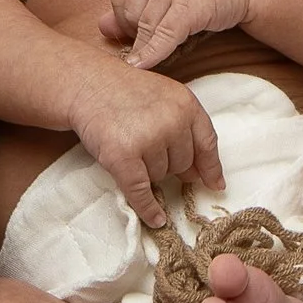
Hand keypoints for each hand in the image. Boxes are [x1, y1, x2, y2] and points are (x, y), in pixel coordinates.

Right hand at [72, 61, 222, 226]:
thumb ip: (186, 128)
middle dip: (167, 163)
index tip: (215, 184)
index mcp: (186, 104)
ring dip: (148, 172)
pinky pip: (141, 192)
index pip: (207, 143)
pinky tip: (156, 219)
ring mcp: (148, 139)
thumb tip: (201, 175)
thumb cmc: (127, 91)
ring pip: (161, 176)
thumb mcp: (165, 98)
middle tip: (146, 147)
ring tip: (131, 148)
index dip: (210, 168)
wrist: (88, 84)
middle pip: (182, 164)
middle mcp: (172, 121)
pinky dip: (149, 209)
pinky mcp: (123, 157)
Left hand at [105, 0, 257, 70]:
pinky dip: (152, 55)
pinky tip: (145, 65)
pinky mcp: (190, 5)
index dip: (125, 21)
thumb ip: (134, 4)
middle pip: (129, 13)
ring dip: (150, 45)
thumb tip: (101, 28)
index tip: (138, 31)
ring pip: (145, 27)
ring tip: (165, 46)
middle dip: (138, 33)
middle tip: (157, 39)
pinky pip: (162, 37)